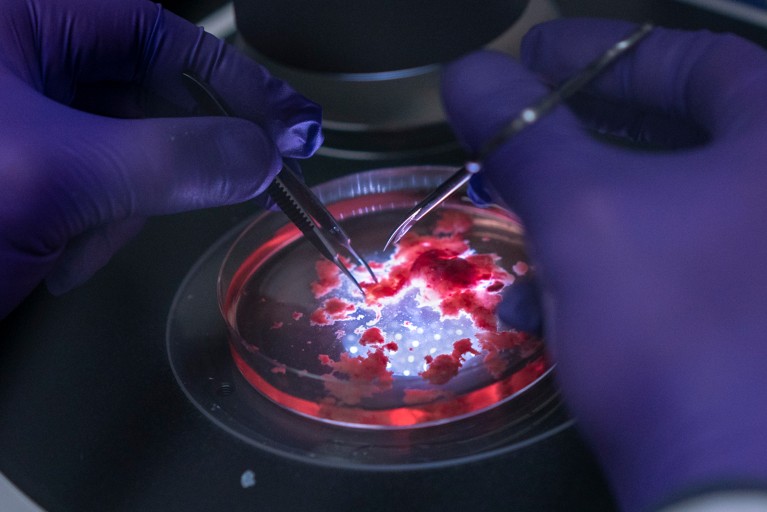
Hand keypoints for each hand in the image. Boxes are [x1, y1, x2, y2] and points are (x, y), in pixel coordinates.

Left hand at [0, 0, 321, 318]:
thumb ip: (175, 158)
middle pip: (143, 96)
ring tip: (69, 242)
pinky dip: (91, 227)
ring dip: (117, 208)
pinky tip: (56, 252)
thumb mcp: (58, 177)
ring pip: (122, 152)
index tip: (286, 123)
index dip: (231, 79)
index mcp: (13, 21)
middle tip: (162, 202)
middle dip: (155, 164)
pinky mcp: (20, 170)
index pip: (154, 30)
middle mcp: (14, 60)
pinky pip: (93, 188)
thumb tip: (256, 153)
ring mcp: (17, 119)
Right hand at [442, 19, 766, 511]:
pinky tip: (543, 299)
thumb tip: (470, 75)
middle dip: (577, 139)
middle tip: (516, 138)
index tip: (531, 58)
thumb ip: (524, 133)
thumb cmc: (669, 328)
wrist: (722, 480)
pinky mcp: (744, 313)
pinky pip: (670, 259)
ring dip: (577, 210)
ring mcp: (765, 258)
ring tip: (514, 228)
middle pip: (674, 134)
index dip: (597, 54)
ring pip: (662, 203)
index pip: (693, 61)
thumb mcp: (582, 215)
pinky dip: (604, 265)